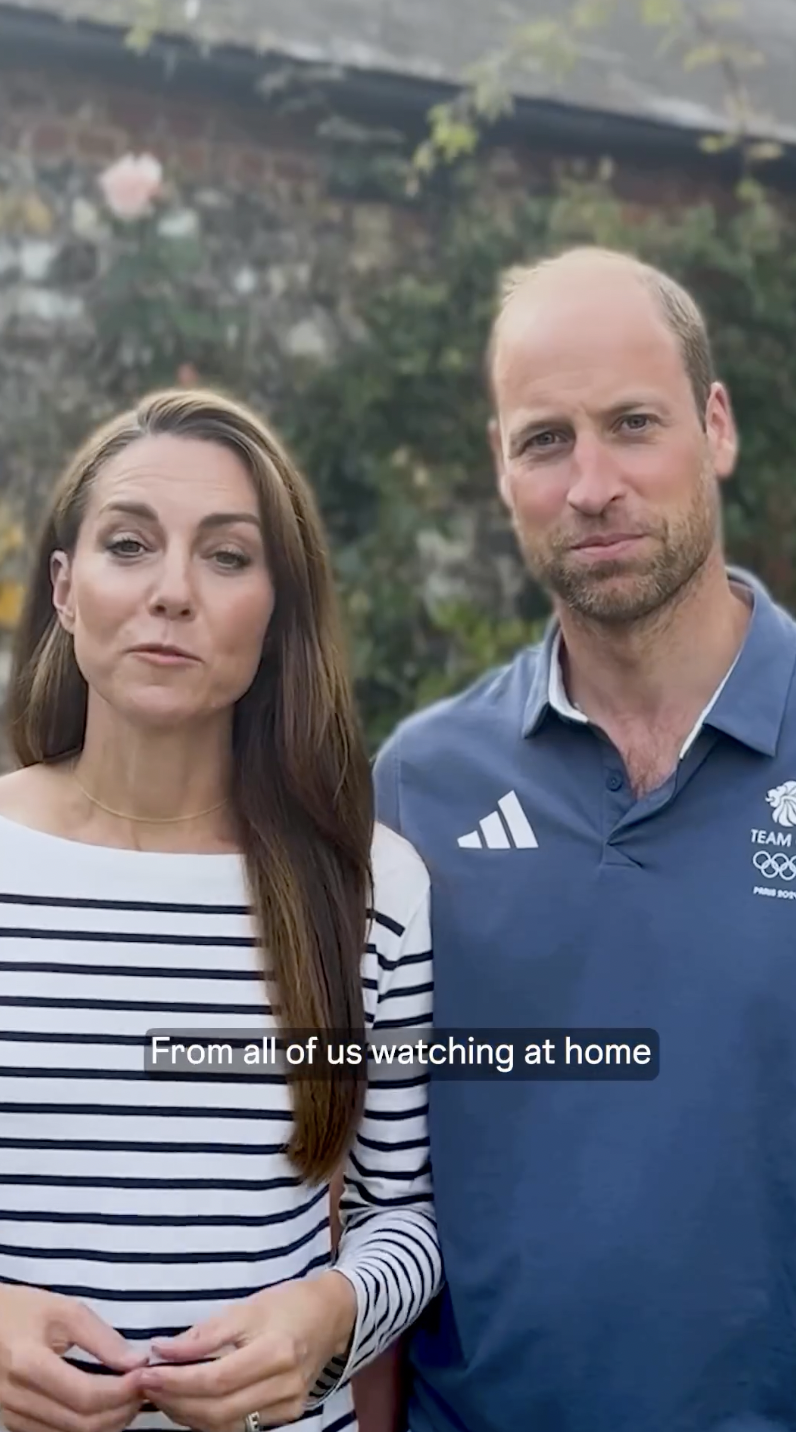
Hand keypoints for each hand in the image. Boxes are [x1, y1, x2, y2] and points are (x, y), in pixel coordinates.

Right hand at [0, 1285, 147, 1431]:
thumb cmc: (21, 1310)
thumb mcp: (62, 1310)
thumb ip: (101, 1337)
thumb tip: (137, 1362)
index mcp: (28, 1364)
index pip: (85, 1395)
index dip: (122, 1391)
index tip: (146, 1375)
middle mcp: (16, 1398)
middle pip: (80, 1423)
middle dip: (120, 1410)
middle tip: (144, 1389)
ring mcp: (12, 1416)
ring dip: (107, 1423)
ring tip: (129, 1398)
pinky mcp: (12, 1423)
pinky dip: (86, 1427)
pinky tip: (104, 1408)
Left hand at [138, 1272, 357, 1430]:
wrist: (331, 1316)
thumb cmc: (286, 1304)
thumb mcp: (246, 1307)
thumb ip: (204, 1334)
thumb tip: (162, 1350)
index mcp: (275, 1352)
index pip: (216, 1379)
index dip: (177, 1380)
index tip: (146, 1373)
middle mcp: (284, 1386)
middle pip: (218, 1409)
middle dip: (175, 1401)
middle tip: (145, 1385)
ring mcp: (288, 1406)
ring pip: (225, 1425)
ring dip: (186, 1413)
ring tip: (162, 1393)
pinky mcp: (287, 1416)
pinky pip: (238, 1427)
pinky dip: (208, 1418)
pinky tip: (190, 1402)